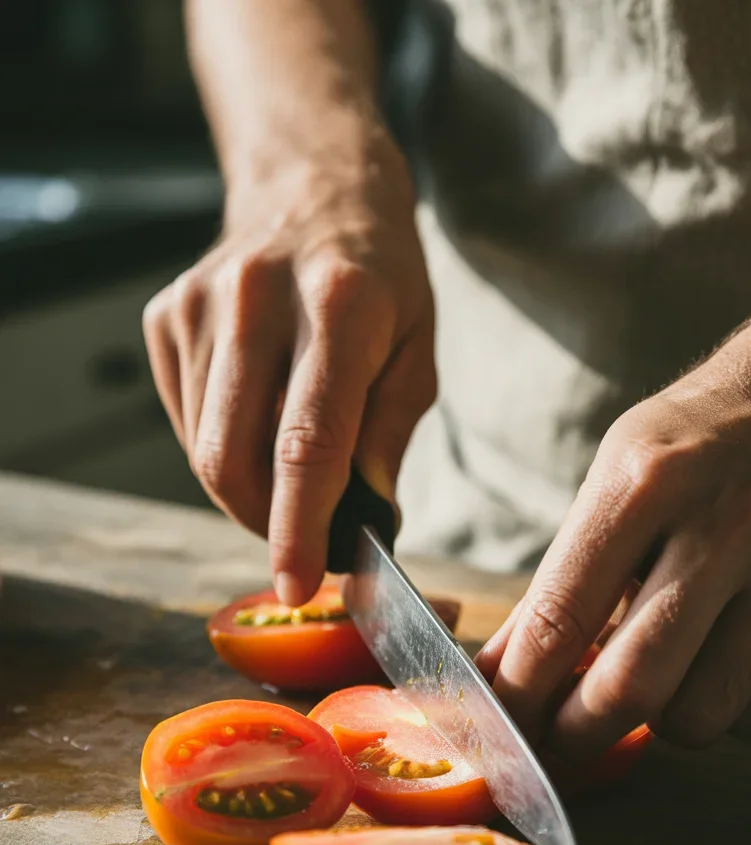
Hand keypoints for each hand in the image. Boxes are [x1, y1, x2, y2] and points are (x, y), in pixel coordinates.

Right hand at [143, 134, 434, 604]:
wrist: (312, 185)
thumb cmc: (380, 276)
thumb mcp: (417, 346)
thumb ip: (388, 433)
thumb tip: (361, 516)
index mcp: (340, 306)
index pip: (307, 442)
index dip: (298, 527)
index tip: (297, 585)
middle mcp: (256, 299)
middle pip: (234, 458)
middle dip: (265, 523)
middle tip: (303, 540)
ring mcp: (199, 304)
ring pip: (203, 448)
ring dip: (246, 489)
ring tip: (289, 469)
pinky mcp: (165, 315)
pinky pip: (186, 419)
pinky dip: (222, 445)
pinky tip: (257, 416)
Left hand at [477, 313, 750, 756]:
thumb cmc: (685, 455)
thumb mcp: (607, 485)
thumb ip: (555, 586)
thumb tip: (501, 681)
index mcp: (648, 485)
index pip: (564, 614)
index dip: (522, 689)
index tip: (505, 726)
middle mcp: (728, 527)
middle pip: (634, 682)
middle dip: (580, 733)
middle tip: (561, 737)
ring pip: (702, 715)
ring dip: (657, 724)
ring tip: (652, 680)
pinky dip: (721, 707)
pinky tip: (714, 659)